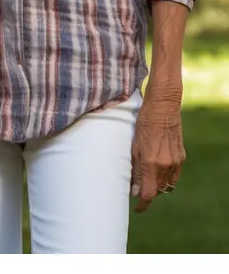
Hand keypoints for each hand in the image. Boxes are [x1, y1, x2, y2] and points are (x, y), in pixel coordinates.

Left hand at [131, 95, 184, 212]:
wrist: (163, 107)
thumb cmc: (143, 122)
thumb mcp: (134, 145)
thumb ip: (135, 169)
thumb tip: (134, 189)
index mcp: (152, 162)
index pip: (148, 193)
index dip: (142, 204)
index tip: (137, 208)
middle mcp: (166, 165)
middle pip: (158, 190)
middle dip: (148, 193)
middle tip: (137, 189)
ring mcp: (176, 162)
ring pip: (167, 185)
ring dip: (157, 187)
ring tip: (147, 181)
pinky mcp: (181, 157)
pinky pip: (174, 176)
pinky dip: (166, 179)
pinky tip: (158, 173)